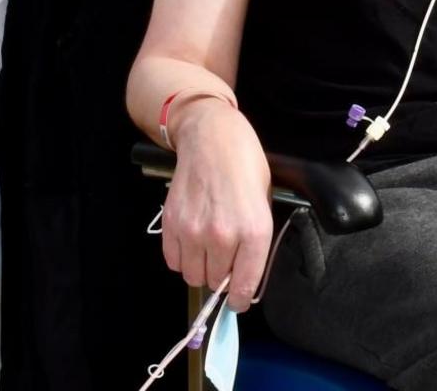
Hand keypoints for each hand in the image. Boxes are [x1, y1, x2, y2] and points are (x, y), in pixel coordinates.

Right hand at [160, 100, 273, 312]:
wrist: (212, 136)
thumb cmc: (245, 165)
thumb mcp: (265, 201)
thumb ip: (256, 241)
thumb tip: (244, 274)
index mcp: (254, 231)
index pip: (243, 286)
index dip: (240, 299)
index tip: (237, 301)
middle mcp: (223, 235)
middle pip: (216, 283)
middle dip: (221, 277)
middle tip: (225, 257)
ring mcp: (194, 231)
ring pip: (192, 275)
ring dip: (200, 267)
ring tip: (207, 247)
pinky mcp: (172, 223)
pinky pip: (173, 260)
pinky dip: (181, 257)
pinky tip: (191, 239)